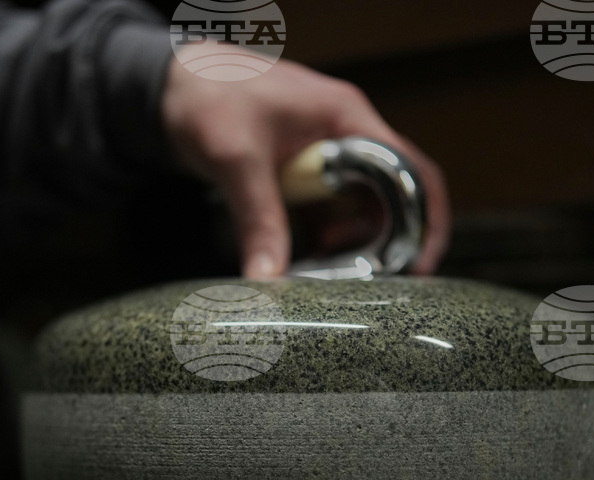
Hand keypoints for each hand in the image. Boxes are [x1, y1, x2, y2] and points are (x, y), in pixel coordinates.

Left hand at [161, 47, 450, 277]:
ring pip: (361, 204)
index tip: (419, 262)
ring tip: (337, 272)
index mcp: (345, 117)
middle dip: (390, 237)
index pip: (410, 167)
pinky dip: (325, 236)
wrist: (169, 84)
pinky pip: (328, 209)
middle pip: (393, 191)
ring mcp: (324, 152)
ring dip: (355, 240)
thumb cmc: (208, 96)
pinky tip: (311, 260)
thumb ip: (258, 219)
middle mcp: (344, 133)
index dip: (424, 216)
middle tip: (380, 280)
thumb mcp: (236, 160)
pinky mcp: (301, 170)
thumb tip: (268, 278)